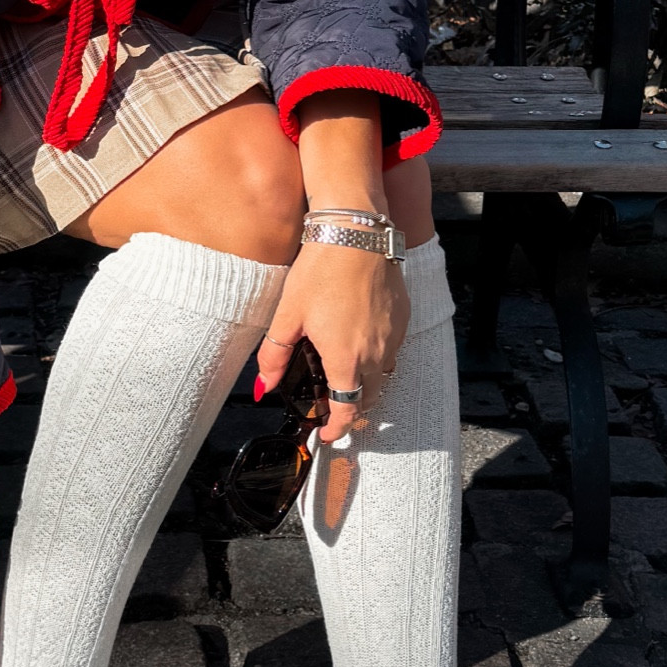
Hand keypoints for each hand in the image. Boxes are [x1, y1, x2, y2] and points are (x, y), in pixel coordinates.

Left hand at [256, 240, 409, 444]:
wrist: (356, 233)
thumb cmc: (321, 270)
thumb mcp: (288, 314)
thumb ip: (276, 355)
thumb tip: (263, 386)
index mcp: (347, 360)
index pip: (347, 411)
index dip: (336, 428)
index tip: (326, 433)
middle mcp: (376, 354)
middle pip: (369, 396)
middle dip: (351, 407)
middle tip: (330, 404)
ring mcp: (393, 336)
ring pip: (384, 374)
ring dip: (366, 381)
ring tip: (344, 372)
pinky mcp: (402, 317)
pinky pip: (392, 348)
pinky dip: (378, 355)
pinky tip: (358, 339)